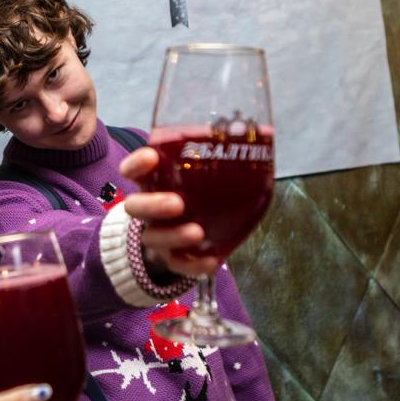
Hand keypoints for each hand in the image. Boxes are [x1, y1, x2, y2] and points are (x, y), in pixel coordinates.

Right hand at [119, 147, 220, 277]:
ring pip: (154, 238)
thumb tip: (266, 135)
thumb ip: (221, 160)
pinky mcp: (172, 260)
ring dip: (173, 236)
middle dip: (153, 205)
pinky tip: (212, 261)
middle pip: (136, 207)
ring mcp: (158, 235)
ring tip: (197, 233)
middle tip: (177, 204)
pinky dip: (193, 266)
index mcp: (152, 182)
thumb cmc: (198, 195)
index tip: (151, 157)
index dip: (137, 164)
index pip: (133, 170)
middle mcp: (149, 209)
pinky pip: (178, 265)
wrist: (184, 236)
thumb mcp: (204, 175)